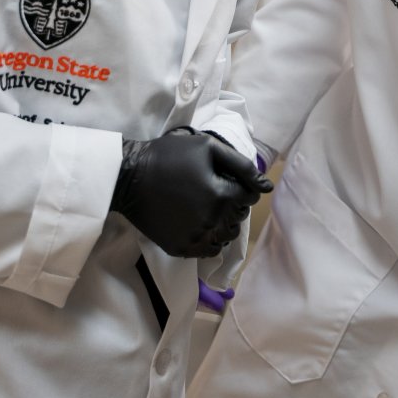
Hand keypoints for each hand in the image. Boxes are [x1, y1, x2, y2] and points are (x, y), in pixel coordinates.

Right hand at [111, 128, 273, 257]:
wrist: (129, 177)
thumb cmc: (169, 156)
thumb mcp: (208, 147)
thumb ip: (241, 166)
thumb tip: (267, 186)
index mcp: (221, 196)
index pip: (250, 197)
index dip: (241, 186)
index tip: (225, 179)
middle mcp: (211, 222)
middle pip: (238, 218)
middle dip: (233, 204)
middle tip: (213, 190)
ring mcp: (194, 238)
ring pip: (225, 236)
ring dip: (223, 223)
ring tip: (206, 207)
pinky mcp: (179, 249)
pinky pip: (207, 250)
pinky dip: (208, 239)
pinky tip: (197, 223)